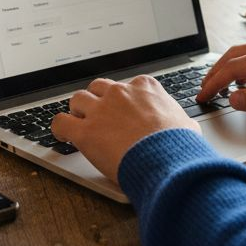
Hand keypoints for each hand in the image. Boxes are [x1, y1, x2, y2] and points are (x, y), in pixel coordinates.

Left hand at [50, 76, 199, 181]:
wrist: (167, 160)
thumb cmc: (179, 145)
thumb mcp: (186, 124)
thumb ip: (178, 120)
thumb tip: (185, 126)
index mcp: (144, 87)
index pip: (126, 85)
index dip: (121, 100)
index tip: (121, 111)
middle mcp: (120, 93)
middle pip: (98, 88)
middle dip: (97, 101)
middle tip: (99, 117)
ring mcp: (100, 110)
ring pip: (77, 100)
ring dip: (78, 112)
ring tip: (80, 125)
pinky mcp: (85, 131)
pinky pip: (60, 122)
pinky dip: (59, 128)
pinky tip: (63, 135)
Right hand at [198, 39, 245, 117]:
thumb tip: (233, 99)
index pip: (232, 69)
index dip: (213, 84)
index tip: (201, 97)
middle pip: (234, 56)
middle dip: (214, 73)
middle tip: (203, 91)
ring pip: (245, 54)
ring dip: (228, 69)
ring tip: (218, 88)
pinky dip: (243, 67)